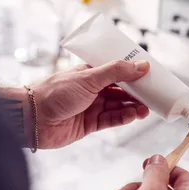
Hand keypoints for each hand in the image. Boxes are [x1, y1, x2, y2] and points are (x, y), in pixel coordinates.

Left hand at [30, 60, 150, 148]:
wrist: (33, 119)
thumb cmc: (55, 92)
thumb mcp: (89, 77)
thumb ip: (117, 72)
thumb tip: (142, 65)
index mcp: (90, 73)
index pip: (117, 70)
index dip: (134, 72)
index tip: (151, 74)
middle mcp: (91, 89)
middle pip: (120, 90)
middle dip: (138, 92)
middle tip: (156, 94)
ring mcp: (90, 107)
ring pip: (118, 106)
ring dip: (133, 106)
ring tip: (148, 107)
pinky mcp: (89, 124)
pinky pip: (111, 120)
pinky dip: (123, 118)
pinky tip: (134, 115)